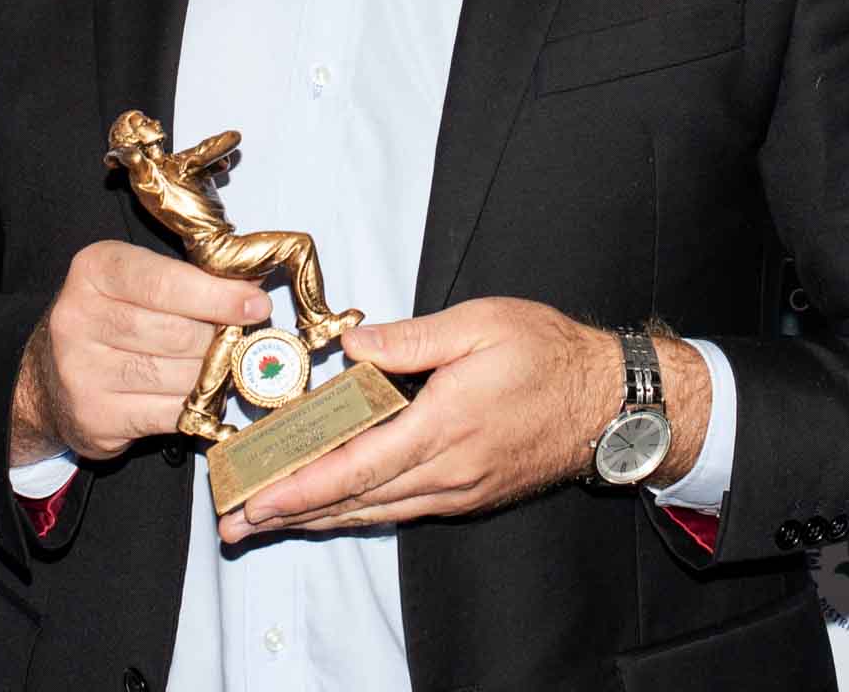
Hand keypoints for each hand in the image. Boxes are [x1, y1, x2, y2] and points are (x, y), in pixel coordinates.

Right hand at [10, 240, 268, 463]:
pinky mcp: (94, 417)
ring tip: (223, 366)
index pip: (164, 282)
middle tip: (241, 341)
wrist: (48, 377)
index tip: (256, 305)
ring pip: (177, 375)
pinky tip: (201, 394)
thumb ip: (188, 279)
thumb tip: (253, 290)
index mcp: (94, 270)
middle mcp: (78, 317)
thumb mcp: (135, 281)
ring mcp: (82, 371)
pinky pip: (169, 413)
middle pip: (176, 332)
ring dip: (211, 373)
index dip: (218, 296)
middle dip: (219, 338)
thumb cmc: (108, 320)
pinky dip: (196, 405)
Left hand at [218, 298, 702, 542]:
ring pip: (375, 512)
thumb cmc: (548, 355)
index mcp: (443, 426)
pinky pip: (402, 509)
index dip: (302, 487)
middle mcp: (447, 471)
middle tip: (238, 524)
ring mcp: (459, 489)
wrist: (610, 401)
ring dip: (319, 519)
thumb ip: (410, 339)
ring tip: (269, 522)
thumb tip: (352, 344)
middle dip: (291, 514)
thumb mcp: (480, 324)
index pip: (356, 466)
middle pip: (355, 502)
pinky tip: (334, 508)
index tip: (257, 499)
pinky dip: (358, 511)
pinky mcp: (469, 493)